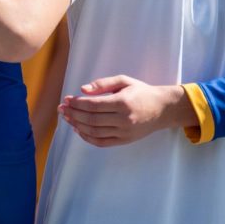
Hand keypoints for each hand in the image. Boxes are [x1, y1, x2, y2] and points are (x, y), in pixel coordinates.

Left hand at [59, 75, 192, 146]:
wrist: (163, 109)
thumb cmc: (141, 92)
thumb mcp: (124, 80)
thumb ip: (103, 83)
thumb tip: (83, 89)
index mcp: (122, 102)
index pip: (93, 105)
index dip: (77, 103)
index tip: (67, 99)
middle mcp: (124, 119)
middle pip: (91, 119)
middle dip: (73, 114)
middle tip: (62, 108)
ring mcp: (125, 132)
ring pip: (95, 132)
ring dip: (77, 125)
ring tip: (67, 118)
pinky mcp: (125, 141)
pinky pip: (102, 142)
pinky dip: (88, 138)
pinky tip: (79, 130)